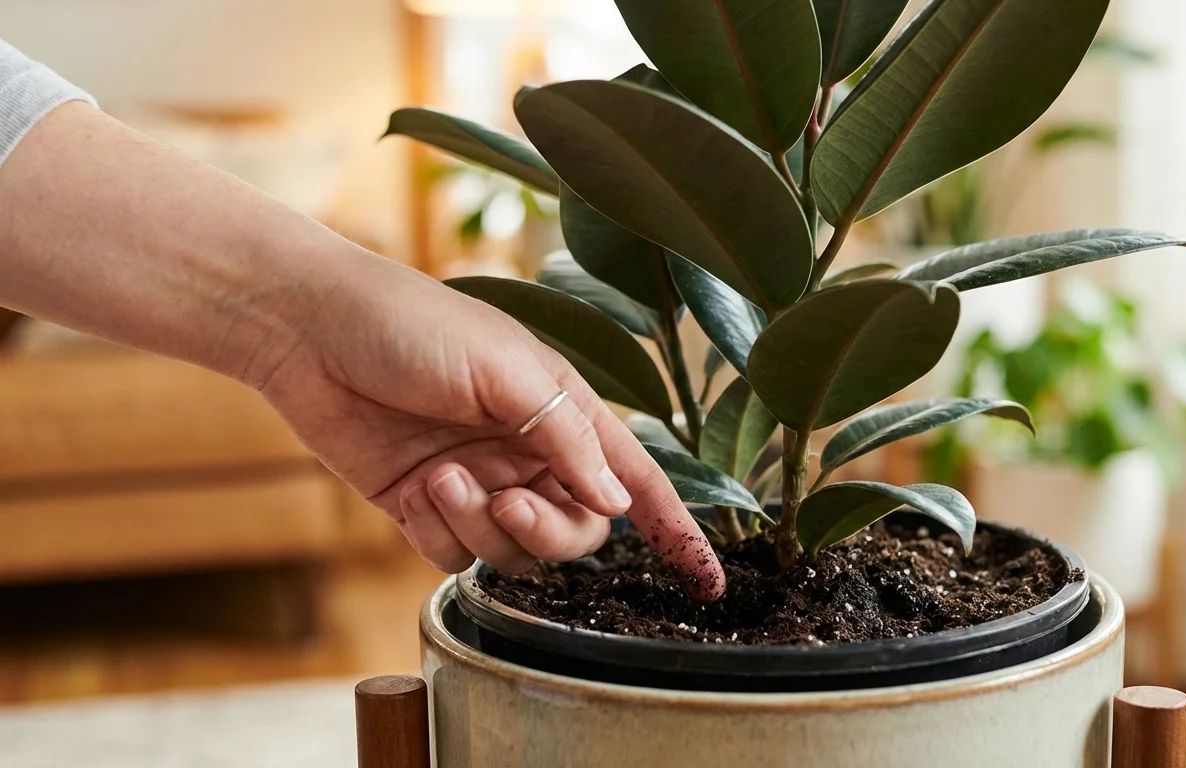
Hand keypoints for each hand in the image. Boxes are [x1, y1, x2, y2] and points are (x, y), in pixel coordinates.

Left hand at [257, 256, 724, 601]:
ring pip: (512, 550)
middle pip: (576, 530)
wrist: (308, 330)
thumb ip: (565, 435)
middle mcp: (527, 452)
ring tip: (442, 477)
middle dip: (548, 530)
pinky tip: (416, 489)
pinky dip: (440, 533)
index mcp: (562, 410)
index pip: (634, 480)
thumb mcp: (506, 368)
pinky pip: (455, 555)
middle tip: (509, 503)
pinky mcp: (425, 505)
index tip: (706, 580)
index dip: (674, 530)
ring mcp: (478, 482)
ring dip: (481, 526)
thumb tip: (615, 502)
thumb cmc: (414, 325)